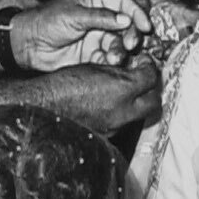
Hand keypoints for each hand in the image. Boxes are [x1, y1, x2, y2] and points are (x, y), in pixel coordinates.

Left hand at [11, 0, 151, 71]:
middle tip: (130, 44)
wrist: (27, 44)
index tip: (146, 25)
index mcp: (96, 1)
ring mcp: (96, 37)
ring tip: (114, 58)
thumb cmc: (46, 21)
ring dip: (120, 51)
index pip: (124, 3)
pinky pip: (108, 59)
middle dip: (131, 35)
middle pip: (126, 26)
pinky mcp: (91, 55)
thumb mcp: (74, 15)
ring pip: (118, 44)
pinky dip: (112, 63)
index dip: (137, 13)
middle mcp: (100, 19)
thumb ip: (101, 17)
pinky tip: (109, 65)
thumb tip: (126, 19)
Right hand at [40, 61, 163, 133]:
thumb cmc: (64, 84)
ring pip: (139, 114)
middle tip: (144, 79)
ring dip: (137, 102)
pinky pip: (123, 123)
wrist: (44, 107)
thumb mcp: (94, 67)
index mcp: (122, 88)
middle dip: (152, 89)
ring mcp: (115, 126)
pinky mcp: (107, 135)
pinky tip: (110, 105)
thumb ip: (118, 70)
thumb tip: (132, 70)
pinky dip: (122, 113)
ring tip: (125, 92)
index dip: (149, 67)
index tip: (144, 63)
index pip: (151, 77)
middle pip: (154, 102)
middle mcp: (123, 111)